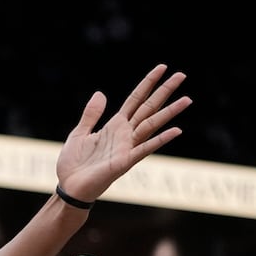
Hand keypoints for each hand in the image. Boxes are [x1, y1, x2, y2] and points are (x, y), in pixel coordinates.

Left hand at [56, 63, 189, 202]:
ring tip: (187, 99)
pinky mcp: (124, 162)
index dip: (147, 83)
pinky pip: (145, 148)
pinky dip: (160, 139)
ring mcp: (127, 147)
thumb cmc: (73, 164)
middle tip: (182, 74)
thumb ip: (91, 115)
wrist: (68, 188)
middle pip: (149, 108)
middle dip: (164, 91)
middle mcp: (125, 134)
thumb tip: (101, 92)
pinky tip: (176, 130)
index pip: (135, 99)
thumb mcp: (79, 134)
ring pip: (151, 125)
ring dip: (169, 112)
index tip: (162, 67)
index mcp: (114, 126)